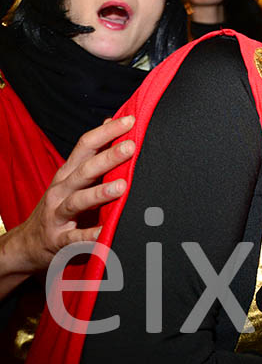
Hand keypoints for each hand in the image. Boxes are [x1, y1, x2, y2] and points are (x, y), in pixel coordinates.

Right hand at [0, 116, 134, 297]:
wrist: (28, 243)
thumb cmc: (59, 205)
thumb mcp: (71, 177)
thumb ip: (92, 153)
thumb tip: (112, 120)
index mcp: (67, 173)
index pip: (86, 146)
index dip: (107, 132)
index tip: (130, 120)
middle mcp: (61, 190)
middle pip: (85, 170)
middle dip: (108, 157)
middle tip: (131, 147)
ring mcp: (58, 215)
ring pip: (78, 201)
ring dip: (100, 193)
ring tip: (121, 186)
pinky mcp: (59, 240)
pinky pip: (74, 238)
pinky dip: (90, 235)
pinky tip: (106, 232)